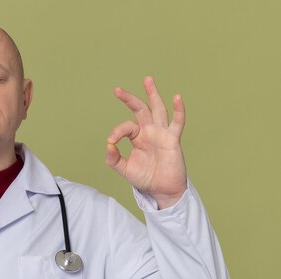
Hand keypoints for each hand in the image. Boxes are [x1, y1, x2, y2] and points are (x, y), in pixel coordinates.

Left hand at [105, 76, 186, 208]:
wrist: (161, 190)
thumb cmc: (145, 178)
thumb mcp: (124, 169)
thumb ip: (113, 158)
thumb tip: (108, 144)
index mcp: (138, 137)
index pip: (126, 126)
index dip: (117, 131)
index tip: (111, 141)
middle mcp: (149, 132)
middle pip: (140, 110)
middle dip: (129, 99)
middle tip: (117, 90)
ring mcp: (162, 133)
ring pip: (158, 110)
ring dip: (153, 95)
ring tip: (147, 80)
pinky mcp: (172, 139)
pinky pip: (177, 122)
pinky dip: (178, 110)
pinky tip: (176, 97)